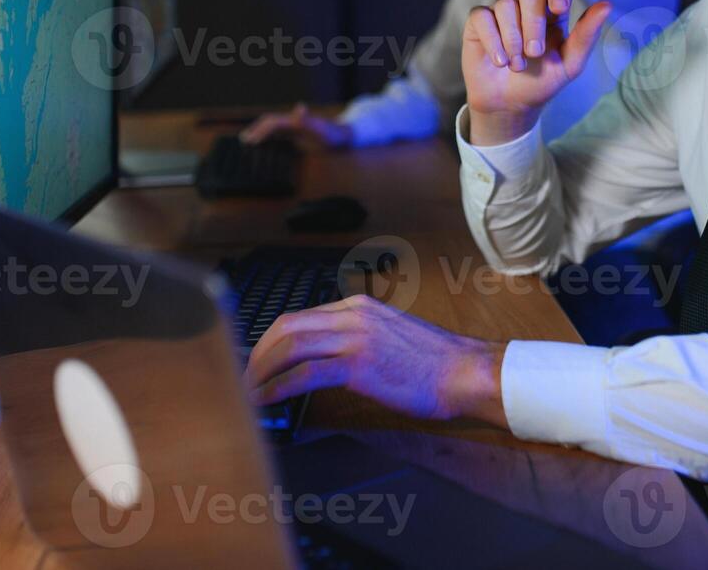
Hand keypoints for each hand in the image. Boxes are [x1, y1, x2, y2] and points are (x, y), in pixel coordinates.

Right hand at [239, 102, 352, 148]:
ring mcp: (295, 128)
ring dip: (260, 132)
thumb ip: (309, 119)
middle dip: (256, 129)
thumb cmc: (333, 134)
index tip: (250, 141)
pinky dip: (269, 138)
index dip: (260, 131)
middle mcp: (293, 122)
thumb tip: (300, 107)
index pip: (272, 123)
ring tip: (248, 141)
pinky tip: (265, 146)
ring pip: (273, 128)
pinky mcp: (298, 135)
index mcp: (295, 121)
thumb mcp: (322, 128)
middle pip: (269, 122)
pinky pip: (280, 135)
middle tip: (243, 140)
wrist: (344, 136)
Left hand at [243, 294, 507, 425]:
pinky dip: (278, 387)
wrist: (463, 372)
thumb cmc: (433, 363)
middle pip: (285, 327)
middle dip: (257, 354)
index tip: (257, 363)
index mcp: (357, 307)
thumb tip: (326, 360)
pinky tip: (267, 401)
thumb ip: (357, 338)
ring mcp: (355, 337)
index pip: (299, 317)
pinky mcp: (359, 364)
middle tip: (244, 379)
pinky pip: (305, 372)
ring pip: (289, 345)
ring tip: (248, 393)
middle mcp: (352, 315)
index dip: (270, 342)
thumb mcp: (389, 335)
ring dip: (261, 371)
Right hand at [461, 0, 611, 144]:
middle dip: (533, 22)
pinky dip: (493, 40)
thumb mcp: (570, 64)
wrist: (510, 106)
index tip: (559, 8)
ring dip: (512, 38)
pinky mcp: (478, 23)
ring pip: (505, 4)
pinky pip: (482, 16)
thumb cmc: (542, 83)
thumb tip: (607, 4)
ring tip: (517, 65)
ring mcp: (501, 12)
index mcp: (552, 10)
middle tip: (534, 52)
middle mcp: (526, 5)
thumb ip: (587, 35)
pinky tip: (500, 61)